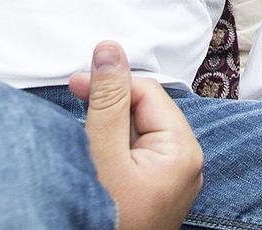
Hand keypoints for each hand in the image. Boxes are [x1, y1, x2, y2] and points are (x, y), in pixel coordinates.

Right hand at [67, 40, 202, 229]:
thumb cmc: (105, 215)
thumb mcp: (102, 153)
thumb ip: (107, 99)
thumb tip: (110, 48)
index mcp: (183, 150)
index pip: (148, 93)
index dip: (111, 84)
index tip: (75, 84)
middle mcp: (186, 165)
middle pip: (144, 113)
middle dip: (109, 110)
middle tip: (75, 120)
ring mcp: (171, 183)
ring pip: (136, 136)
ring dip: (107, 133)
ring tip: (85, 152)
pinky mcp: (155, 196)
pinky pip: (135, 159)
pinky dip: (111, 154)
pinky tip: (93, 166)